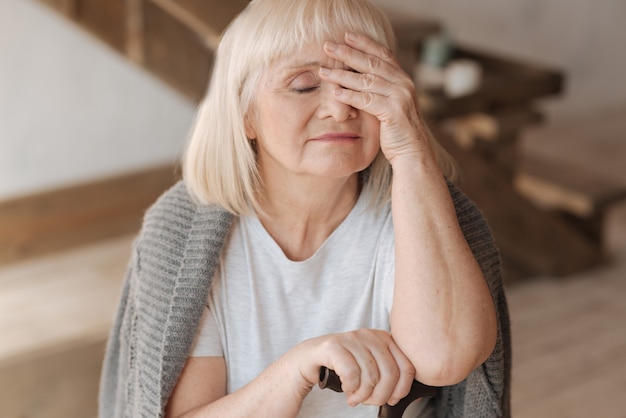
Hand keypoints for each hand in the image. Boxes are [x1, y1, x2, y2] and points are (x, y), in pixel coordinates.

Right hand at [292, 329, 414, 406]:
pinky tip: (346, 390)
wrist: (309, 359)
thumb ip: (388, 372)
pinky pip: (352, 374)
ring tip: (355, 397)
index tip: (391, 399)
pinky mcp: (333, 345)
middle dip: (380, 396)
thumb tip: (403, 393)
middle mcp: (370, 335)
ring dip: (363, 396)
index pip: (406, 367)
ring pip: (371, 377)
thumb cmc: (343, 366)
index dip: (401, 390)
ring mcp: (352, 338)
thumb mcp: (371, 366)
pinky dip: (350, 389)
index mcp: (384, 338)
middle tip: (368, 401)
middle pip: (390, 375)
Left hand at [319, 32, 432, 165]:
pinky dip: (349, 96)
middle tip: (327, 46)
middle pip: (371, 63)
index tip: (346, 36)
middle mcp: (403, 84)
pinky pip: (366, 100)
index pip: (382, 54)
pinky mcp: (394, 112)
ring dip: (342, 74)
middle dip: (347, 53)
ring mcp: (400, 97)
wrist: (413, 152)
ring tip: (323, 71)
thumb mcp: (390, 104)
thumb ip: (380, 90)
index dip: (364, 43)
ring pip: (366, 80)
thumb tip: (358, 78)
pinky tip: (335, 93)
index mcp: (402, 79)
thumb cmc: (397, 131)